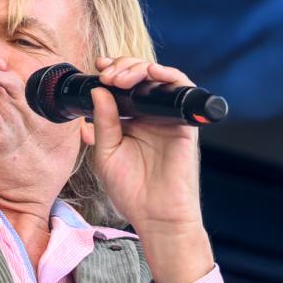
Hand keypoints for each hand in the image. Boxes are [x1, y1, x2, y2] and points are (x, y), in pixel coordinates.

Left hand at [77, 56, 204, 234]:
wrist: (155, 215)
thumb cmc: (131, 191)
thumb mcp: (106, 153)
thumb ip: (103, 122)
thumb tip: (99, 91)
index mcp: (131, 121)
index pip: (124, 86)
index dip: (112, 71)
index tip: (98, 69)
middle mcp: (150, 116)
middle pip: (141, 76)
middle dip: (123, 67)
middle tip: (107, 74)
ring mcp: (168, 117)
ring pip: (160, 77)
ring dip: (140, 68)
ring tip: (121, 77)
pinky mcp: (184, 122)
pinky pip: (182, 89)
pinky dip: (168, 75)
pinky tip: (152, 73)